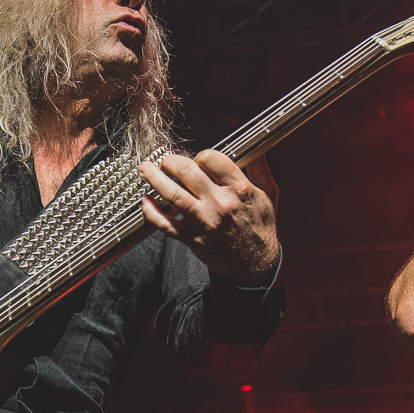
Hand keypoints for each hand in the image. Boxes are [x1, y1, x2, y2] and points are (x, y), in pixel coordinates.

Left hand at [140, 149, 279, 283]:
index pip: (211, 159)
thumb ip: (260, 169)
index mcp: (239, 189)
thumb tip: (258, 147)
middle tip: (167, 162)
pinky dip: (150, 212)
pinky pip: (164, 224)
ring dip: (154, 179)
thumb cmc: (260, 229)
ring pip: (172, 194)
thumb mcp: (268, 195)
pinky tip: (145, 201)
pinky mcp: (191, 238)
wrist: (254, 265)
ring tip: (146, 170)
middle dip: (172, 161)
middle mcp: (219, 204)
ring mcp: (203, 221)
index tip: (197, 159)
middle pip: (187, 171)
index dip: (200, 155)